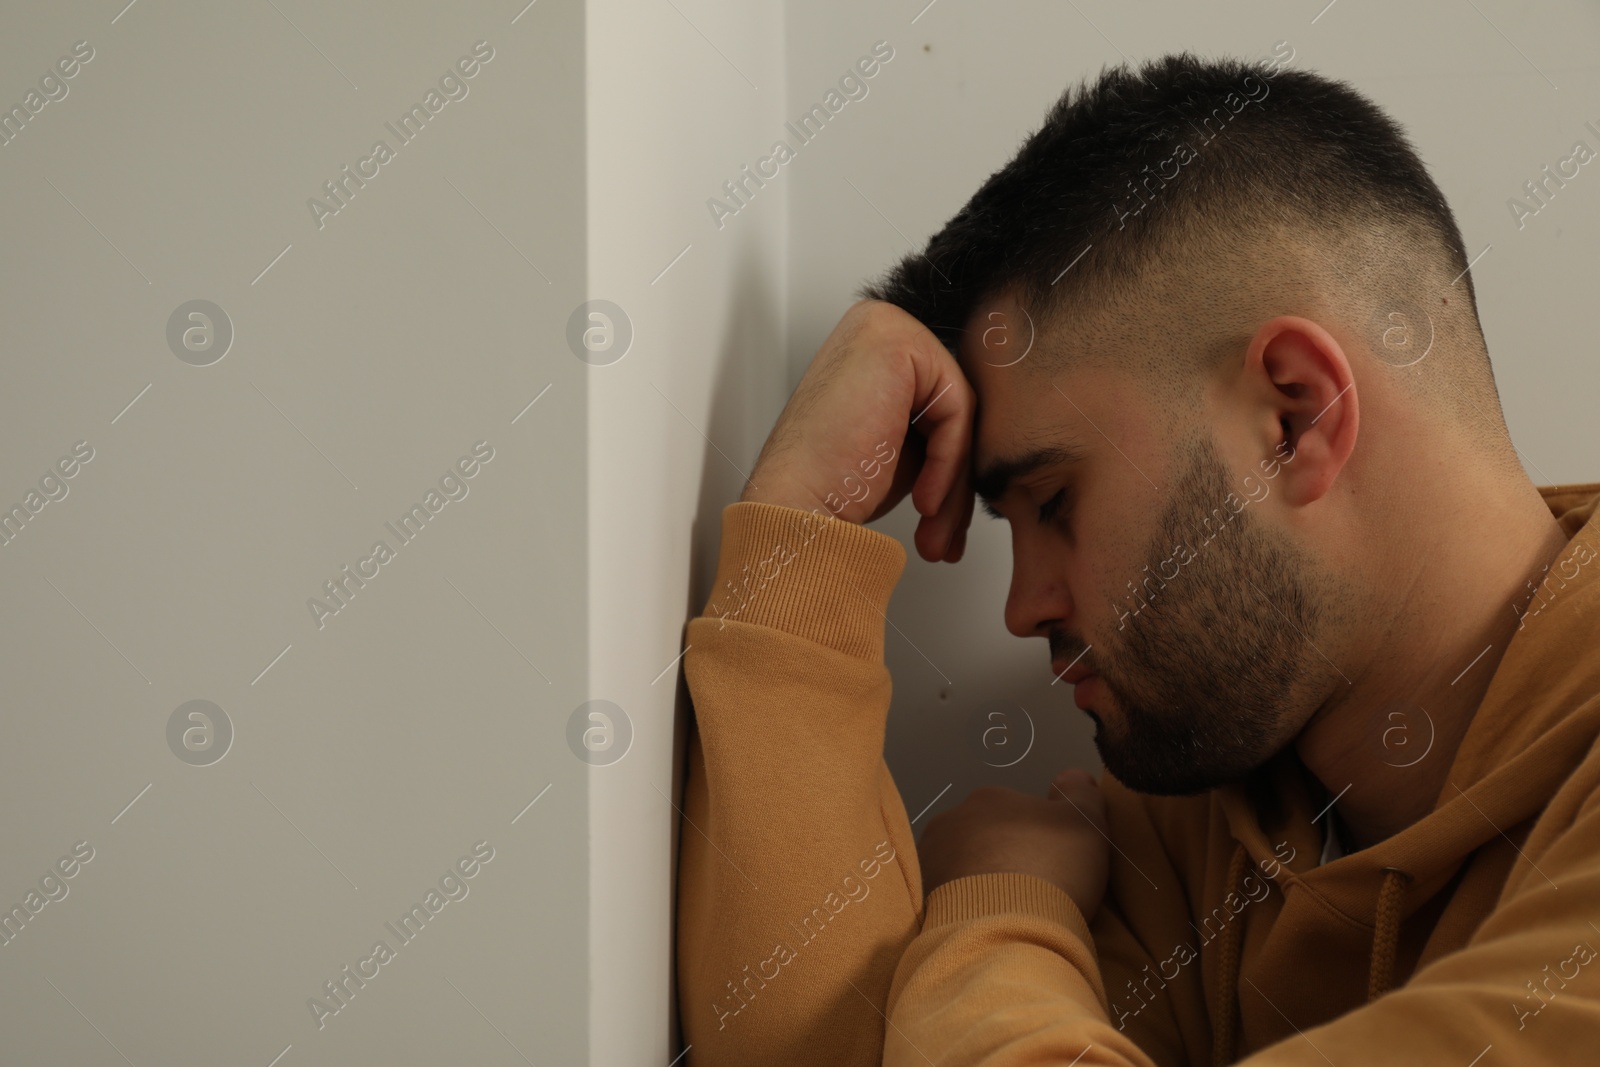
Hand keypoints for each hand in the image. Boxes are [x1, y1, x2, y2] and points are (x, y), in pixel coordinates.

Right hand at [740, 299, 975, 561]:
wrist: (796, 508)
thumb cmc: (834, 485)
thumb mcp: (902, 446)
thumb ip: (939, 425)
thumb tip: (986, 440)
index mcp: (874, 342)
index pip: (943, 401)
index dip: (950, 466)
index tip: (942, 519)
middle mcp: (877, 323)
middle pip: (954, 403)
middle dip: (955, 479)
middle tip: (944, 535)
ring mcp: (885, 326)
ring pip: (960, 411)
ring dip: (954, 484)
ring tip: (936, 533)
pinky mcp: (897, 344)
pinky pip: (957, 410)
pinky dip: (948, 465)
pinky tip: (924, 501)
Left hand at [917, 768, 1110, 919]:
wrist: (1006, 930)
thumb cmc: (1051, 869)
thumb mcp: (1085, 823)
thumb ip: (1080, 794)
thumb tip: (1072, 776)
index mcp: (991, 798)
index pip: (1017, 811)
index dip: (1037, 837)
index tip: (1051, 864)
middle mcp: (952, 819)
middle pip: (985, 835)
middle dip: (1003, 856)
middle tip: (1029, 888)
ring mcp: (930, 858)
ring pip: (961, 864)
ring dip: (978, 880)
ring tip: (1005, 910)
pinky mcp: (920, 896)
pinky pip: (946, 895)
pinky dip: (961, 904)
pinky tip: (981, 922)